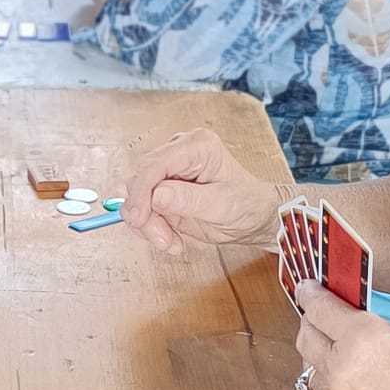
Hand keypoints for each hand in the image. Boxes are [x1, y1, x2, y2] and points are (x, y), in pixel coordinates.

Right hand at [120, 128, 283, 254]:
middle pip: (140, 180)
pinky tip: (169, 238)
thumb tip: (155, 195)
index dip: (141, 192)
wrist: (253, 217)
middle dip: (144, 213)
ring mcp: (168, 171)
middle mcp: (178, 153)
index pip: (154, 164)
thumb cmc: (246, 205)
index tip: (139, 220)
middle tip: (162, 238)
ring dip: (146, 224)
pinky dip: (149, 227)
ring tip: (170, 241)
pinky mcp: (162, 189)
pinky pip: (142, 207)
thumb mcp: (220, 205)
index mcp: (196, 147)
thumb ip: (187, 199)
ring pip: (136, 196)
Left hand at [292, 283, 389, 389]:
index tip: (307, 290)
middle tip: (323, 322)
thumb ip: (369, 329)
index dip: (311, 296)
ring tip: (346, 361)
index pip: (319, 308)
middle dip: (313, 325)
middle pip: (305, 335)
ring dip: (321, 359)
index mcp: (364, 337)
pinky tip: (351, 387)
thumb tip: (344, 320)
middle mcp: (340, 366)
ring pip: (308, 366)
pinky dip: (328, 386)